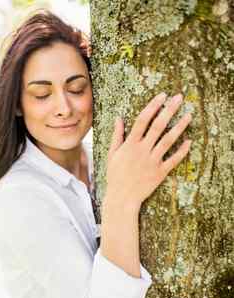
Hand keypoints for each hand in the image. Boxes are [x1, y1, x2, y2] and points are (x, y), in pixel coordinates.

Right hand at [106, 92, 191, 206]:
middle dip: (169, 110)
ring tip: (189, 114)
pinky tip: (190, 141)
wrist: (122, 197)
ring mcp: (152, 161)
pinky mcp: (160, 172)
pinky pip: (173, 160)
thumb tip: (118, 118)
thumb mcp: (112, 154)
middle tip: (179, 98)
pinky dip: (182, 151)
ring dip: (179, 126)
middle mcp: (142, 150)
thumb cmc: (115, 175)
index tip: (162, 96)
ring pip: (168, 140)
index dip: (153, 106)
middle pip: (158, 126)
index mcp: (130, 144)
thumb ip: (117, 135)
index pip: (143, 120)